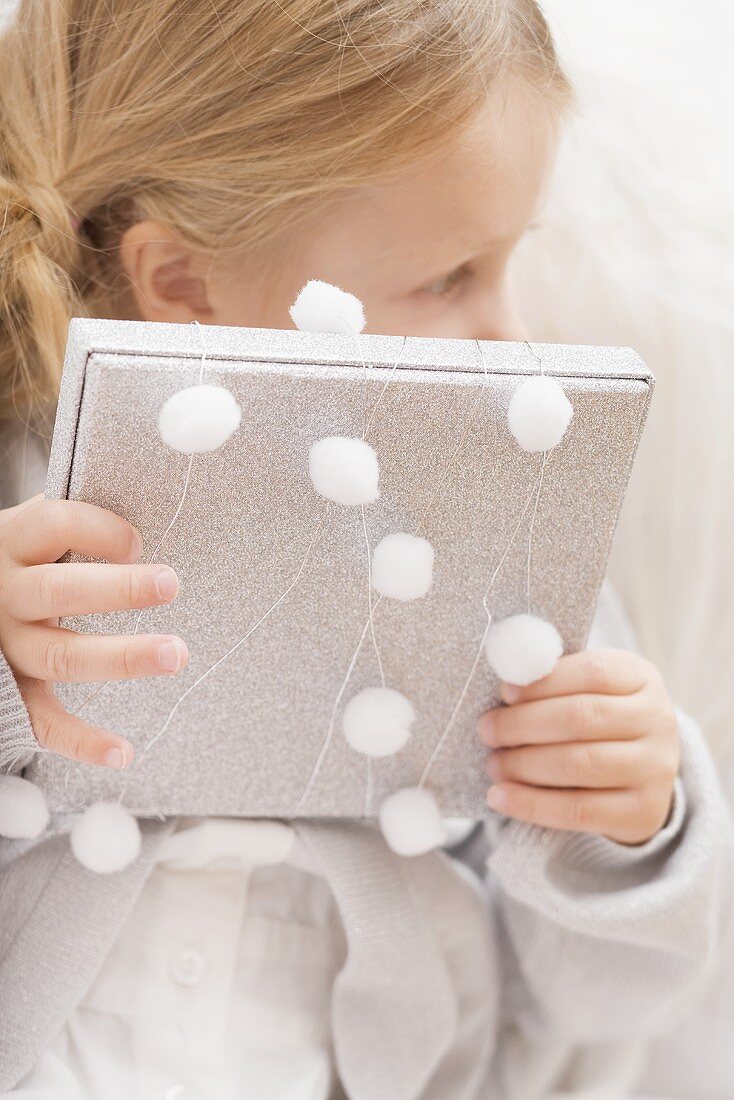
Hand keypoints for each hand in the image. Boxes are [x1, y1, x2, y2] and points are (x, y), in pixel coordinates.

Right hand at [0, 495, 188, 768]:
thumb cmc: (21, 560)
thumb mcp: (32, 533)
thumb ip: (74, 524)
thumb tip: (150, 514)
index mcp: (12, 542)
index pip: (52, 524)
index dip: (98, 530)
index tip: (138, 541)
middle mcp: (5, 594)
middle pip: (59, 591)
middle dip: (117, 588)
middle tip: (171, 583)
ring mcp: (5, 646)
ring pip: (59, 655)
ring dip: (121, 656)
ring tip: (176, 653)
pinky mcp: (9, 691)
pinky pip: (43, 720)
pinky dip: (82, 741)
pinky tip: (123, 752)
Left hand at [477, 649, 680, 845]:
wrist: (640, 775)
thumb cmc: (599, 721)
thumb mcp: (588, 689)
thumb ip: (554, 679)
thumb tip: (507, 677)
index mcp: (641, 677)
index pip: (592, 672)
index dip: (543, 681)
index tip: (504, 693)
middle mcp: (658, 720)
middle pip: (581, 717)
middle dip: (523, 724)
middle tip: (487, 731)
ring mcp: (655, 768)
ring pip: (578, 764)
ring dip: (523, 764)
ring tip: (493, 764)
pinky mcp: (643, 812)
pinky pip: (579, 810)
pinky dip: (531, 804)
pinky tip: (499, 797)